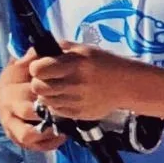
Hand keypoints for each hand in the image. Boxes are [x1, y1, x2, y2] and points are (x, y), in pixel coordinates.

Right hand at [0, 58, 63, 151]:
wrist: (9, 88)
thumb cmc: (24, 75)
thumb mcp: (28, 62)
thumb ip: (35, 56)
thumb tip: (38, 52)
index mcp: (10, 84)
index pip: (30, 89)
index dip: (48, 92)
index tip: (64, 91)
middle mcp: (7, 104)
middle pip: (28, 111)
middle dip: (48, 112)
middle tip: (66, 111)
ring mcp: (9, 122)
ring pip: (26, 134)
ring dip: (46, 132)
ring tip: (64, 128)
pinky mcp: (14, 135)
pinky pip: (30, 145)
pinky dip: (47, 144)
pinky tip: (61, 136)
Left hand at [25, 42, 140, 123]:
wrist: (126, 84)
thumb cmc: (103, 63)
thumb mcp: (84, 49)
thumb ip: (60, 48)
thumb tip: (38, 52)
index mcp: (75, 64)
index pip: (38, 70)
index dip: (37, 68)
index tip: (42, 66)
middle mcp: (75, 84)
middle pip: (38, 88)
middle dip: (39, 82)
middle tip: (48, 79)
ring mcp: (77, 101)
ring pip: (45, 101)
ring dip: (48, 95)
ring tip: (59, 88)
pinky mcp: (79, 114)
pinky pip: (56, 111)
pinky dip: (57, 104)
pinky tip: (67, 97)